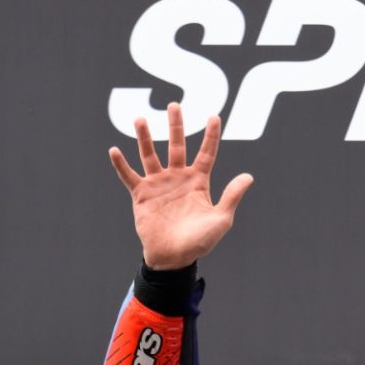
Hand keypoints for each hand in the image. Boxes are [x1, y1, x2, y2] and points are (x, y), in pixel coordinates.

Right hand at [108, 102, 253, 270]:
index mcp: (199, 182)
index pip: (206, 153)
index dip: (211, 135)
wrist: (174, 258)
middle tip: (174, 105)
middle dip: (176, 126)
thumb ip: (232, 196)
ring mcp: (159, 185)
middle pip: (177, 146)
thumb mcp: (220, 219)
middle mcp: (178, 178)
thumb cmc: (200, 241)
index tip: (214, 116)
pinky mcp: (141, 195)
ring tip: (140, 119)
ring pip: (150, 155)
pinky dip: (121, 165)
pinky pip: (129, 177)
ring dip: (145, 138)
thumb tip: (249, 176)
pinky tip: (114, 150)